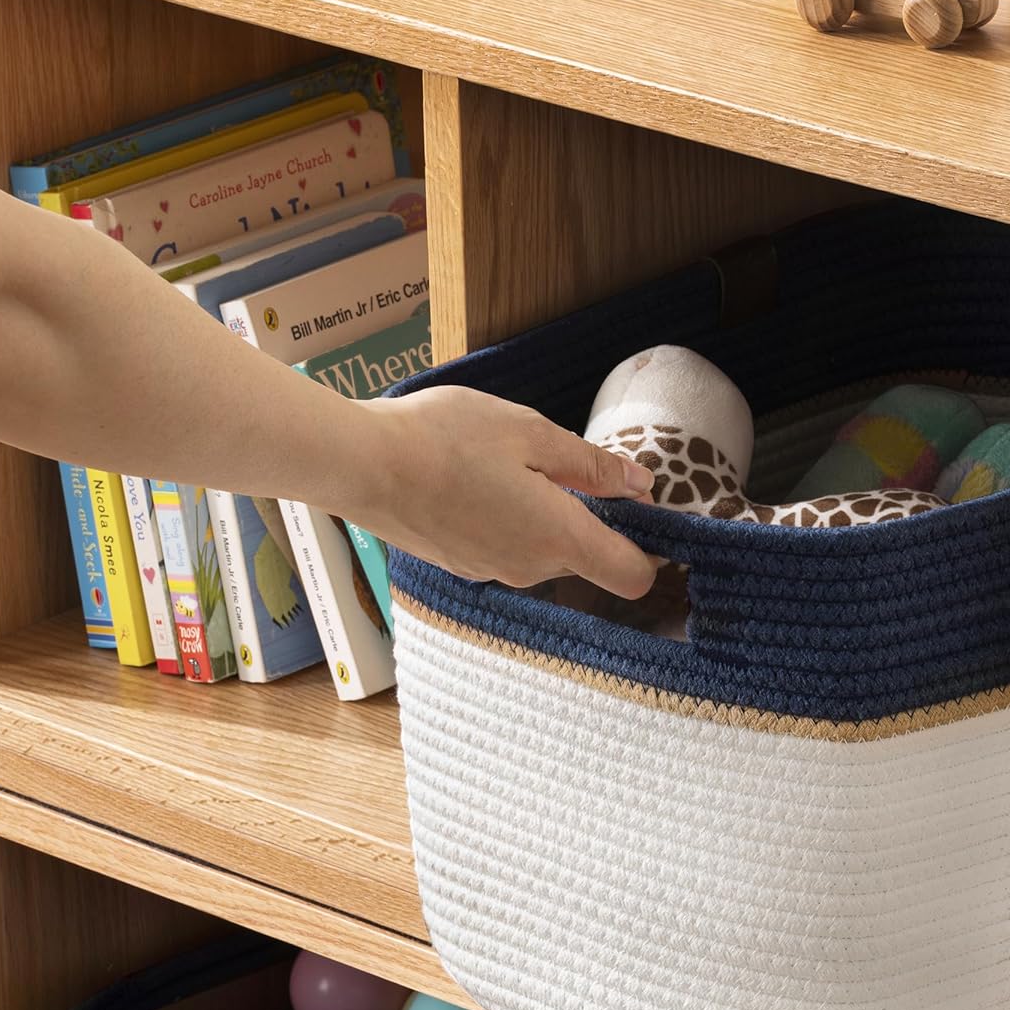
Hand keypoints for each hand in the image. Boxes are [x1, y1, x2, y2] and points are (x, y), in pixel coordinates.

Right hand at [349, 386, 658, 597]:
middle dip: (593, 520)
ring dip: (547, 517)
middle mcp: (530, 569)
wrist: (358, 463)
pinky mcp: (461, 565)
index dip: (651, 549)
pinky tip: (480, 480)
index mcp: (558, 537)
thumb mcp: (531, 433)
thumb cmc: (445, 438)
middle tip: (570, 465)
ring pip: (546, 552)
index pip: (633, 576)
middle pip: (588, 560)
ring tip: (514, 464)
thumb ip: (592, 466)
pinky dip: (510, 522)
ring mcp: (493, 572)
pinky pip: (508, 549)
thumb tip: (642, 486)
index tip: (645, 512)